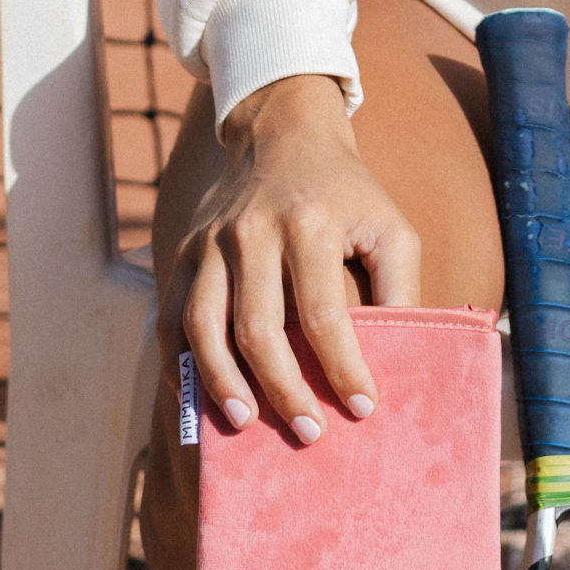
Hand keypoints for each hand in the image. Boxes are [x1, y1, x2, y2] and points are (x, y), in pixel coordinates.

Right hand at [157, 73, 420, 444]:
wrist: (284, 136)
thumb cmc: (346, 193)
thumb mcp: (389, 226)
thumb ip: (398, 287)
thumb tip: (398, 358)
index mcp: (308, 222)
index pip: (324, 312)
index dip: (344, 366)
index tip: (365, 408)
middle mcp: (252, 231)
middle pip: (258, 327)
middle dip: (284, 389)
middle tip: (310, 433)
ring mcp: (210, 242)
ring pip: (202, 326)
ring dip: (222, 384)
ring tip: (247, 425)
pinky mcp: (183, 252)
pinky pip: (170, 318)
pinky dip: (181, 365)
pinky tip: (204, 398)